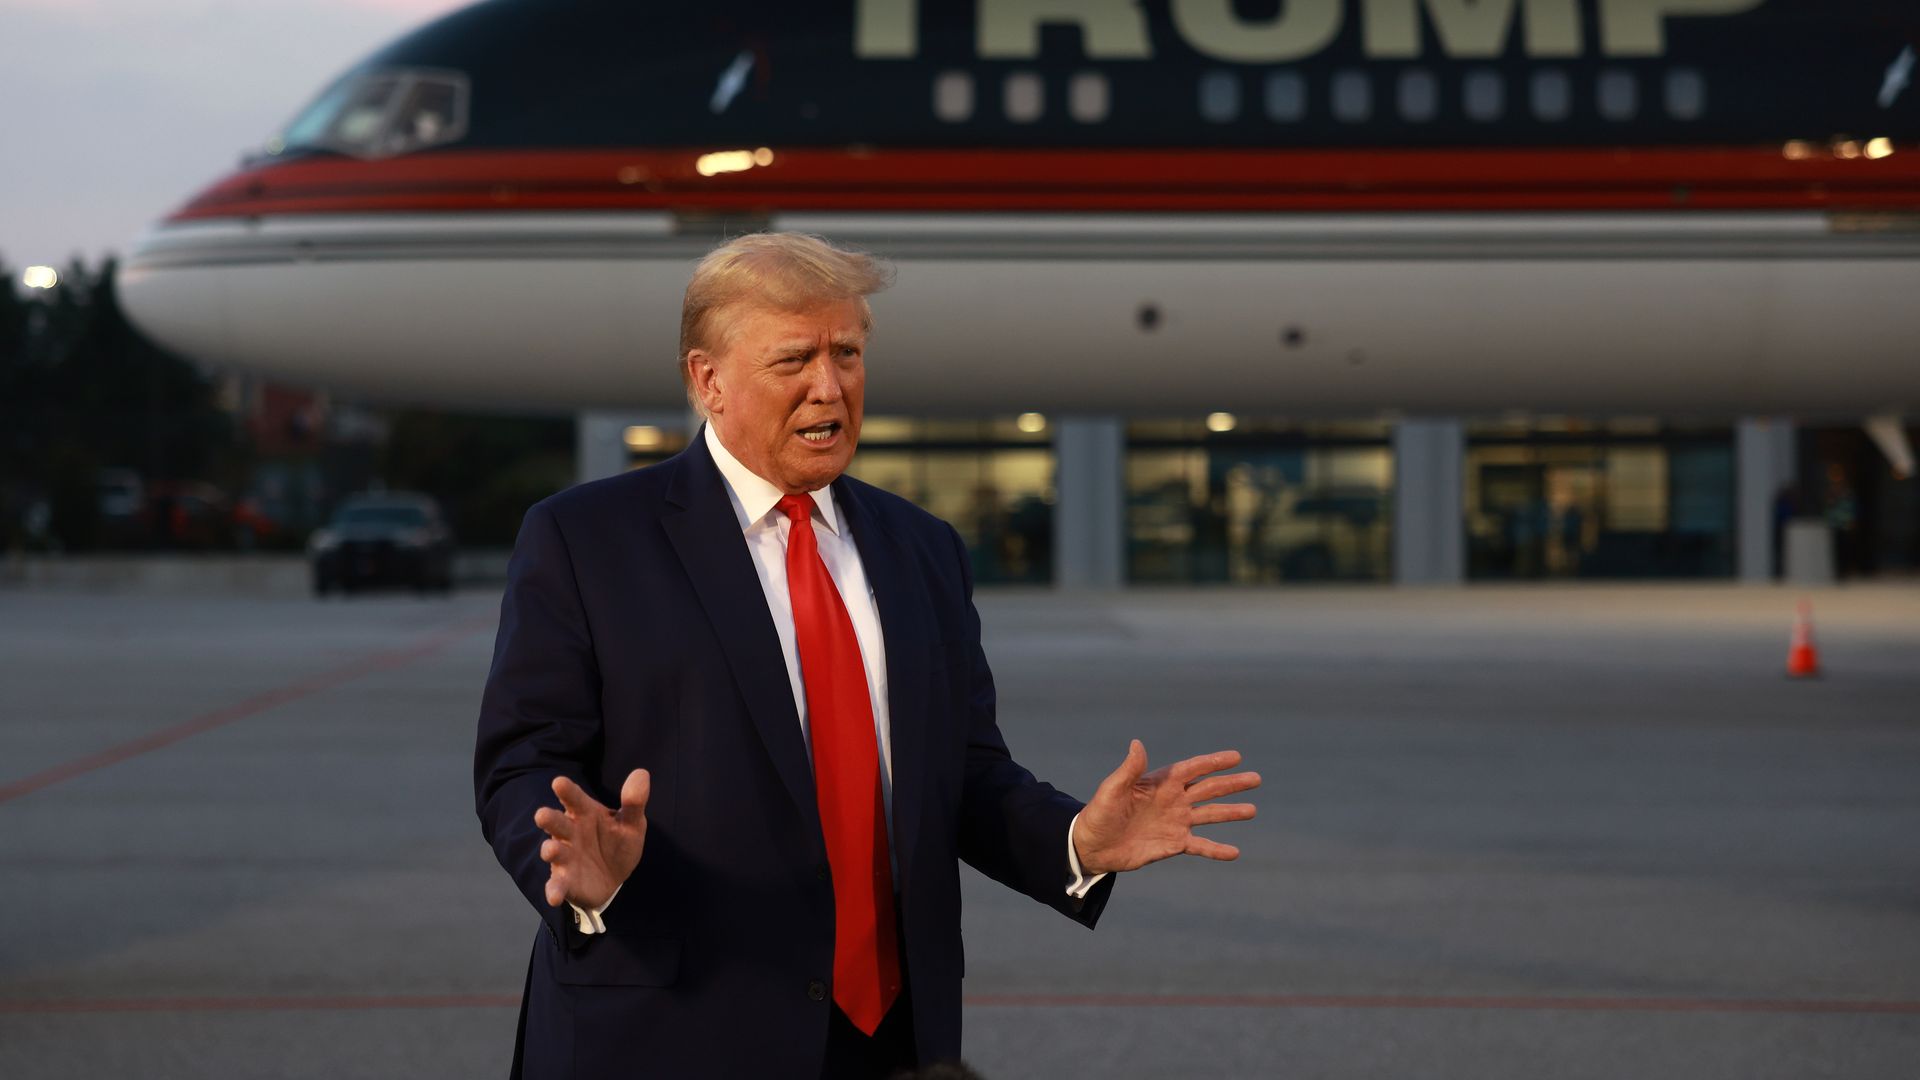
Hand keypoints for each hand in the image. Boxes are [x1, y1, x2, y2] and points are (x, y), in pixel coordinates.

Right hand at [532, 769, 648, 910]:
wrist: (613, 877)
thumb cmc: (617, 842)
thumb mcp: (631, 824)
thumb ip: (634, 802)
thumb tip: (642, 773)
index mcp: (585, 814)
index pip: (575, 799)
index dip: (567, 791)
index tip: (559, 782)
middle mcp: (570, 833)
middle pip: (557, 823)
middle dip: (549, 819)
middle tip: (542, 815)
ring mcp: (565, 857)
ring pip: (553, 851)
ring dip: (550, 850)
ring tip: (551, 850)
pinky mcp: (564, 881)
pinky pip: (556, 885)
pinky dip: (553, 890)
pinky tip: (554, 897)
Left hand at [1073, 741, 1258, 875]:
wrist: (1092, 846)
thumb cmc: (1098, 814)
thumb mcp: (1112, 790)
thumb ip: (1129, 770)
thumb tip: (1137, 744)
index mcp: (1160, 783)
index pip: (1193, 769)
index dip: (1214, 762)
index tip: (1236, 756)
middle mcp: (1173, 800)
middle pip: (1208, 789)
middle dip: (1232, 784)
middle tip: (1256, 778)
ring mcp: (1175, 822)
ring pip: (1209, 815)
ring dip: (1231, 812)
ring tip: (1253, 810)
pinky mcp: (1173, 844)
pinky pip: (1200, 845)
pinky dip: (1217, 849)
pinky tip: (1235, 852)